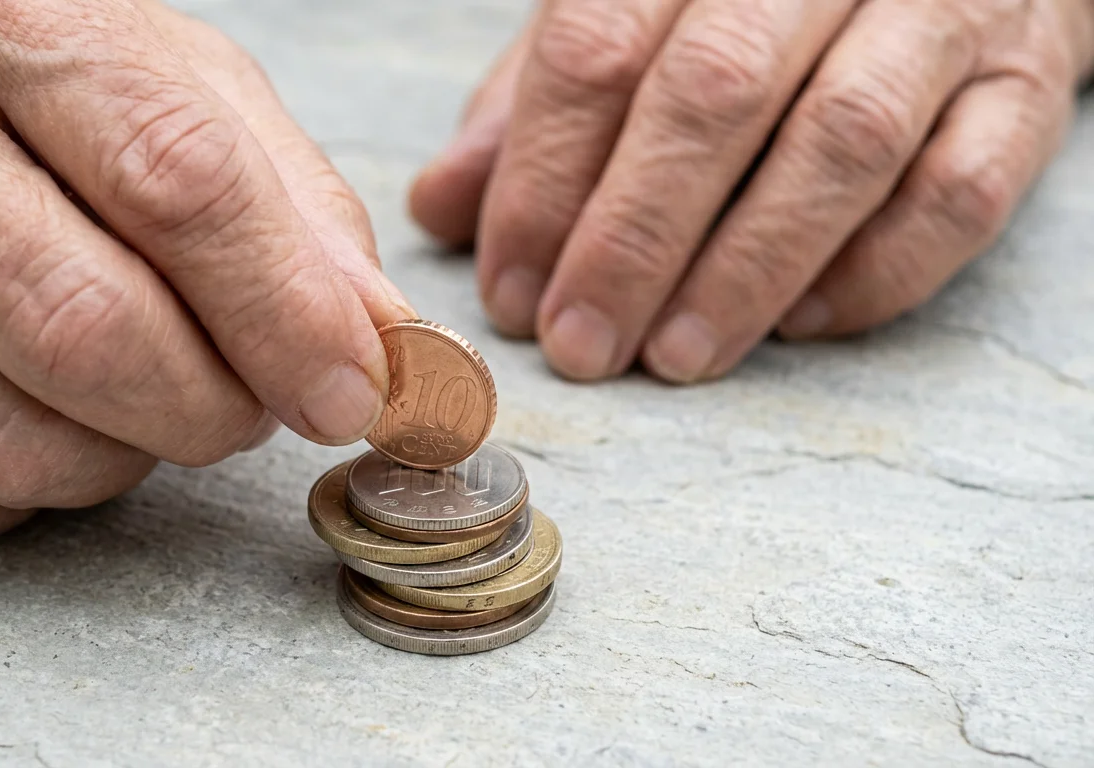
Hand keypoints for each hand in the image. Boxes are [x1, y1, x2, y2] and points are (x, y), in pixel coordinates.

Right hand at [0, 0, 411, 552]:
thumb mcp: (176, 91)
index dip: (286, 312)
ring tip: (136, 401)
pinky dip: (16, 498)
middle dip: (210, 407)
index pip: (177, 183)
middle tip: (246, 404)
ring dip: (119, 458)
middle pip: (87, 329)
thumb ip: (293, 211)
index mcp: (13, 23)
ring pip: (5, 437)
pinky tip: (33, 422)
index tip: (354, 394)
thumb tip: (382, 352)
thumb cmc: (22, 87)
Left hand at [411, 0, 1093, 381]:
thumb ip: (538, 105)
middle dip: (632, 238)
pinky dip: (876, 272)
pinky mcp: (1025, 87)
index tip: (511, 289)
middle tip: (580, 344)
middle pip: (712, 95)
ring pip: (840, 144)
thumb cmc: (762, 5)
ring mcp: (940, 15)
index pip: (596, 48)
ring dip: (744, 269)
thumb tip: (441, 206)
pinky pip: (959, 191)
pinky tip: (800, 325)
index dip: (541, 180)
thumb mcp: (635, 26)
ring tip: (675, 357)